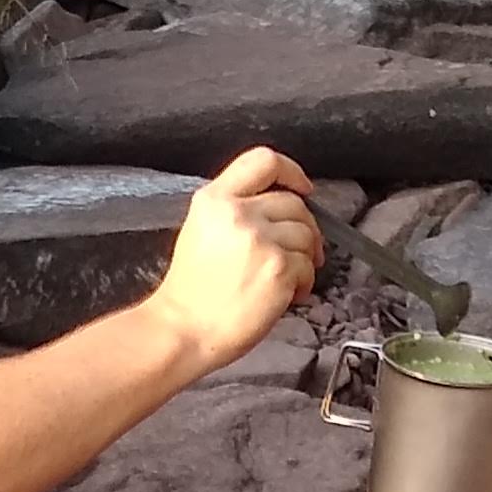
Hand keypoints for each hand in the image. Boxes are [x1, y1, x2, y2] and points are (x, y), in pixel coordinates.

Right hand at [155, 146, 320, 370]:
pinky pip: (308, 266)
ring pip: (306, 235)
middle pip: (293, 203)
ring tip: (287, 280)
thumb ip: (233, 210)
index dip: (291, 172)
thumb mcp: (200, 231)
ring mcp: (260, 240)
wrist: (183, 330)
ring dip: (305, 259)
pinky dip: (304, 283)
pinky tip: (287, 296)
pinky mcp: (278, 268)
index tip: (302, 188)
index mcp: (214, 200)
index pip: (263, 161)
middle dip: (304, 228)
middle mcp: (237, 213)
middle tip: (299, 252)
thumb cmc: (191, 292)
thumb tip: (277, 208)